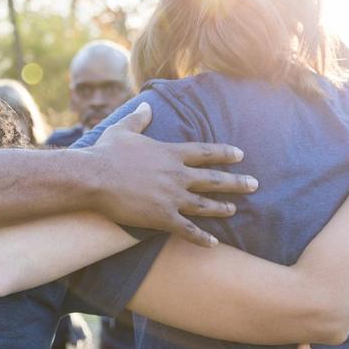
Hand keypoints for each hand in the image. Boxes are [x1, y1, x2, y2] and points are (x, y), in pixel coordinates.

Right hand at [87, 102, 255, 246]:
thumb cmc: (106, 152)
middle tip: (254, 184)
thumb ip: (139, 118)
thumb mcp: (123, 129)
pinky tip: (213, 243)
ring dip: (221, 207)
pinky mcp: (162, 217)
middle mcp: (177, 175)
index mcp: (170, 153)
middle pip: (213, 179)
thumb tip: (147, 104)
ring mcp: (172, 197)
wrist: (94, 177)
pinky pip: (188, 230)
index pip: (205, 152)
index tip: (240, 155)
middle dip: (236, 182)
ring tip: (234, 209)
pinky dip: (202, 238)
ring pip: (204, 204)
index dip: (224, 153)